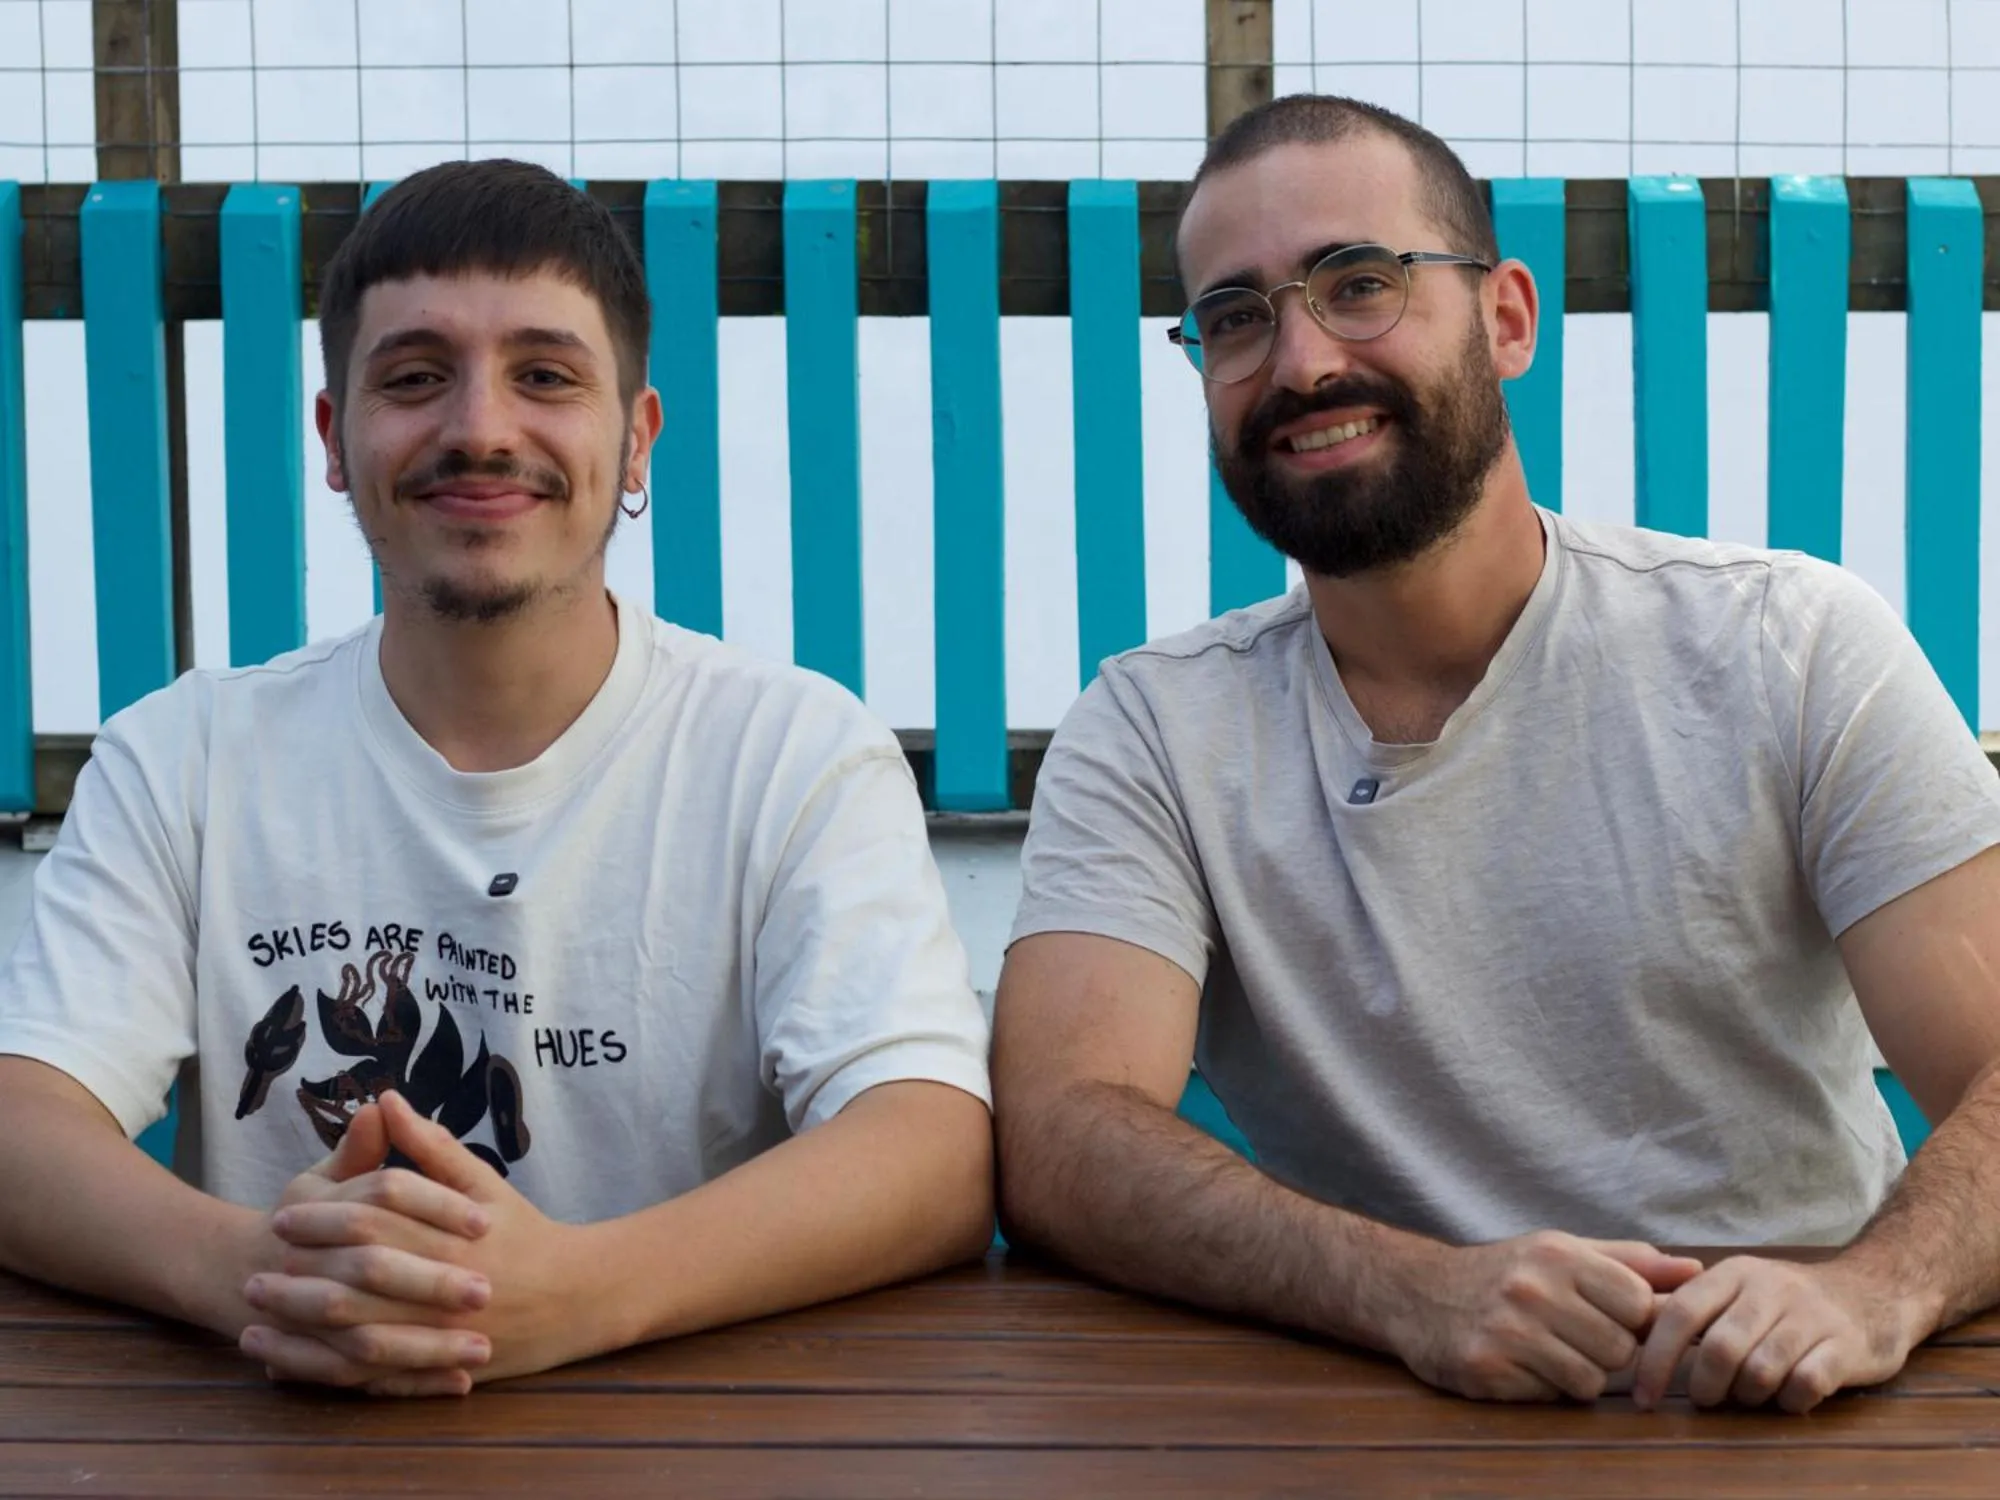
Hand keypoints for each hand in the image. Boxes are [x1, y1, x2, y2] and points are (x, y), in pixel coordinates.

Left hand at [257, 1091, 595, 1393]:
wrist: (577, 1296)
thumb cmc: (523, 1232)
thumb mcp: (483, 1182)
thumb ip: (430, 1146)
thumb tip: (384, 1099)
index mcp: (453, 1236)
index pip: (374, 1222)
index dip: (322, 1218)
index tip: (281, 1215)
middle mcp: (445, 1288)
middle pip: (358, 1284)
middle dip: (300, 1280)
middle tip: (255, 1274)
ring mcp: (443, 1336)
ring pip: (358, 1341)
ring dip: (301, 1337)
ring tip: (253, 1329)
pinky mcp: (440, 1372)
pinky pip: (374, 1382)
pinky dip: (328, 1377)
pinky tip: (287, 1370)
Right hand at [1387, 1231, 1703, 1401]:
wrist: (1415, 1291)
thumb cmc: (1502, 1272)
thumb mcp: (1561, 1251)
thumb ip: (1629, 1262)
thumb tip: (1696, 1272)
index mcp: (1558, 1255)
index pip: (1640, 1304)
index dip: (1629, 1317)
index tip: (1602, 1313)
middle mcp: (1533, 1289)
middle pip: (1620, 1349)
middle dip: (1603, 1349)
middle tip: (1568, 1334)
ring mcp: (1507, 1331)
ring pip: (1589, 1380)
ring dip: (1574, 1374)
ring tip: (1544, 1350)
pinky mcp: (1486, 1369)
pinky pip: (1549, 1396)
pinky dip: (1541, 1386)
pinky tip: (1516, 1363)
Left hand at [1632, 1255, 1925, 1412]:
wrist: (1875, 1290)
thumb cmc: (1788, 1301)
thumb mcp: (1736, 1288)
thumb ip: (1688, 1306)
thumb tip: (1626, 1327)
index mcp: (1733, 1273)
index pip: (1680, 1313)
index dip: (1656, 1359)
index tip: (1644, 1398)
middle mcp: (1769, 1288)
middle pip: (1719, 1349)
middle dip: (1706, 1386)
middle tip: (1708, 1399)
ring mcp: (1810, 1316)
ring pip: (1760, 1371)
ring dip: (1747, 1397)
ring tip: (1749, 1396)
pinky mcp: (1846, 1346)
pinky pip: (1805, 1384)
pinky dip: (1789, 1402)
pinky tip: (1789, 1398)